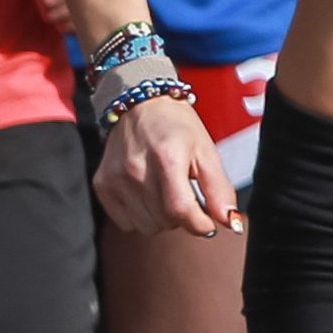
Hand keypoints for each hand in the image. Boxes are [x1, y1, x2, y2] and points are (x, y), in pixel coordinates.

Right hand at [93, 88, 238, 239]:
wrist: (139, 106)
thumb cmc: (176, 126)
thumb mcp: (206, 152)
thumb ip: (219, 189)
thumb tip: (230, 222)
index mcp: (167, 157)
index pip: (180, 209)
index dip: (199, 224)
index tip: (208, 224)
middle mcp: (136, 170)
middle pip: (165, 221)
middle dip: (181, 215)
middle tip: (184, 194)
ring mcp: (115, 180)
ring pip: (146, 226)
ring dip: (161, 217)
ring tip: (164, 193)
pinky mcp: (102, 186)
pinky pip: (126, 223)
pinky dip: (140, 216)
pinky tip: (145, 195)